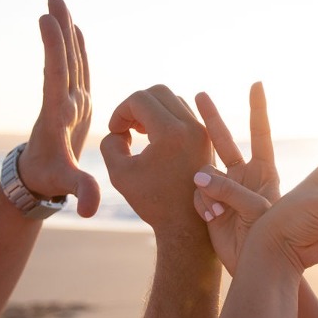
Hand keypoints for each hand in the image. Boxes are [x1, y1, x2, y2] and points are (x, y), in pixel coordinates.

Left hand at [17, 0, 99, 216]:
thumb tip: (88, 209)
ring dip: (64, 32)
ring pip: (66, 60)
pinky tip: (74, 29)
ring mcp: (67, 100)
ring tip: (58, 2)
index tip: (48, 22)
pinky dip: (75, 48)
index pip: (55, 78)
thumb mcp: (67, 185)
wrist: (38, 177)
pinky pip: (75, 69)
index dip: (54, 50)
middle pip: (60, 61)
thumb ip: (81, 191)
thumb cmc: (51, 179)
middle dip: (58, 31)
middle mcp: (61, 103)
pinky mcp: (74, 101)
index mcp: (57, 117)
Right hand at [101, 85, 212, 235]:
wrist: (187, 225)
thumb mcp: (119, 173)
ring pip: (174, 100)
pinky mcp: (207, 139)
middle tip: (126, 127)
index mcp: (171, 133)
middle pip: (158, 92)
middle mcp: (192, 127)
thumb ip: (110, 144)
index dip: (120, 112)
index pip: (139, 100)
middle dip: (136, 105)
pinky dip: (167, 117)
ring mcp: (203, 132)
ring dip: (152, 109)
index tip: (114, 132)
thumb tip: (119, 131)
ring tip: (139, 132)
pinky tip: (156, 137)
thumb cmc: (153, 202)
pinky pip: (186, 113)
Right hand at [192, 82, 278, 274]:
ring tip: (214, 203)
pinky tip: (212, 218)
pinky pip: (196, 194)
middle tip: (200, 96)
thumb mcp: (256, 209)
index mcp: (264, 172)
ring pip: (204, 169)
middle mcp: (243, 176)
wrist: (257, 264)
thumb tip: (199, 179)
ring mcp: (225, 190)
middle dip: (212, 117)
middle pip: (224, 140)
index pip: (260, 134)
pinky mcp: (210, 204)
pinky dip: (200, 203)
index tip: (256, 84)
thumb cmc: (271, 238)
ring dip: (204, 182)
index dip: (258, 108)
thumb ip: (229, 191)